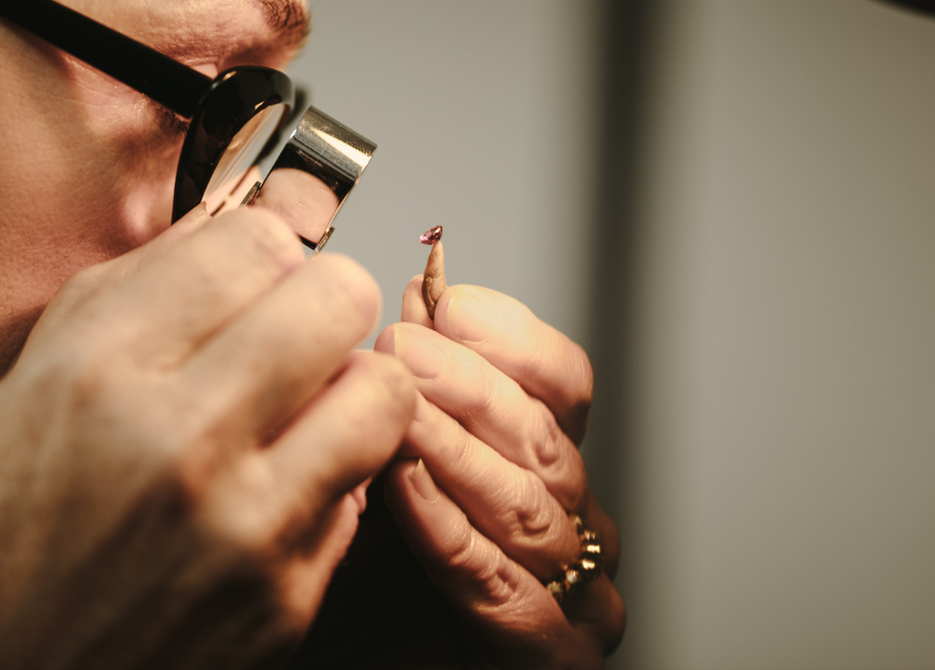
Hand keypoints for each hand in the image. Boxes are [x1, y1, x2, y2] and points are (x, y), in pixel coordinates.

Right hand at [0, 207, 414, 669]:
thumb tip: (231, 227)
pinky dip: (327, 482)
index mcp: (94, 375)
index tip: (251, 270)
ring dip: (349, 385)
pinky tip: (268, 495)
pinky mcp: (284, 603)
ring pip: (381, 391)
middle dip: (320, 300)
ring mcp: (242, 529)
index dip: (258, 246)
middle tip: (294, 328)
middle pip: (336, 297)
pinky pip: (360, 496)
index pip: (248, 242)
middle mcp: (176, 442)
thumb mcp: (21, 397)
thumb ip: (129, 298)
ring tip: (303, 405)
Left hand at [375, 277, 624, 667]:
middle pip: (545, 433)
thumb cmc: (364, 586)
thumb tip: (411, 304)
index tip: (446, 301)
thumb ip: (402, 397)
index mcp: (542, 468)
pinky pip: (500, 583)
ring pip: (527, 501)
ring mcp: (576, 594)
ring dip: (457, 449)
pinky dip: (449, 532)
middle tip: (403, 345)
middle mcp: (571, 524)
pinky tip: (406, 489)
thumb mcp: (374, 468)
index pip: (561, 384)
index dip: (509, 338)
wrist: (358, 668)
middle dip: (470, 384)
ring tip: (399, 407)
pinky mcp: (554, 656)